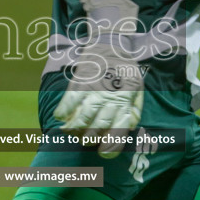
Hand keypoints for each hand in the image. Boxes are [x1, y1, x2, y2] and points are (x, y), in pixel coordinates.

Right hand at [54, 33, 143, 157]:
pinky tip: (62, 118)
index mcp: (124, 104)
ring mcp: (92, 92)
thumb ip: (134, 111)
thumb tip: (129, 128)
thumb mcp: (138, 91)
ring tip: (73, 132)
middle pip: (96, 130)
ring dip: (75, 131)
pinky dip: (63, 113)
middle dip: (90, 140)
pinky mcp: (79, 83)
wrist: (112, 47)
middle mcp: (108, 100)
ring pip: (80, 120)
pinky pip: (68, 102)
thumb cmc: (125, 73)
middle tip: (87, 140)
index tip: (104, 153)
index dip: (110, 148)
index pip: (117, 133)